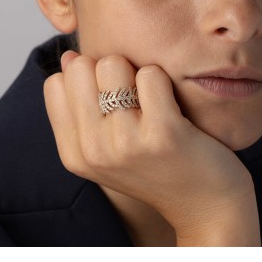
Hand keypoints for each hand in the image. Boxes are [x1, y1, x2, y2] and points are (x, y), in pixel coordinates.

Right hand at [44, 50, 259, 243]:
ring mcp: (125, 143)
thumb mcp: (107, 149)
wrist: (205, 205)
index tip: (109, 98)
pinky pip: (150, 74)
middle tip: (133, 98)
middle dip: (108, 72)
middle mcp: (93, 150)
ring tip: (152, 102)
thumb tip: (70, 56)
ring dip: (136, 74)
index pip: (56, 83)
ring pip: (113, 64)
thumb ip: (81, 107)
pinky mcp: (162, 133)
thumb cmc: (156, 167)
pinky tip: (172, 105)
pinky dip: (163, 80)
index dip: (85, 80)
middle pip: (81, 67)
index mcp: (74, 154)